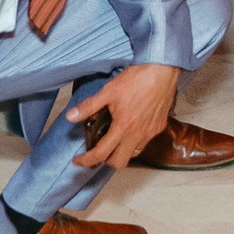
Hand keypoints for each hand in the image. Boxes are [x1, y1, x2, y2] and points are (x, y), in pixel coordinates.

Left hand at [66, 62, 180, 168]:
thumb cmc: (137, 79)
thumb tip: (70, 117)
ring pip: (133, 154)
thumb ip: (89, 106)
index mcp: (123, 128)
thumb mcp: (108, 91)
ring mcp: (150, 133)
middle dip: (105, 161)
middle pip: (119, 163)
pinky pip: (144, 143)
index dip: (87, 160)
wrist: (163, 71)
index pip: (101, 154)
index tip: (78, 160)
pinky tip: (130, 129)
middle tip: (97, 151)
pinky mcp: (158, 128)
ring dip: (121, 152)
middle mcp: (137, 135)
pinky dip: (134, 142)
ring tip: (113, 141)